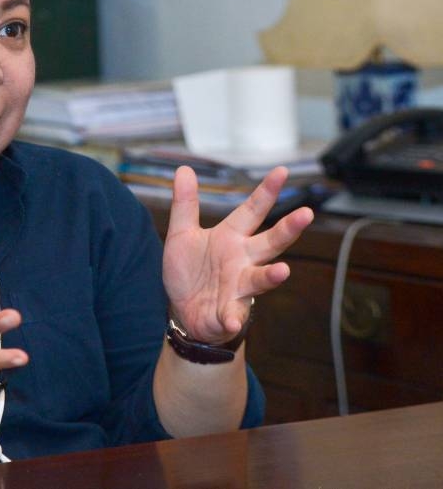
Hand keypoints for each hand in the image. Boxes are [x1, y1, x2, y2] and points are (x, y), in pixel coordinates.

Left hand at [162, 166, 313, 343]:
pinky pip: (233, 315)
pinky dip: (233, 318)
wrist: (184, 310)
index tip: (281, 171)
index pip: (253, 210)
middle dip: (287, 230)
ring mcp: (239, 286)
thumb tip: (184, 169)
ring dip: (271, 276)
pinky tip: (232, 320)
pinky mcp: (229, 312)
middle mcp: (243, 260)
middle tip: (305, 214)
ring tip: (282, 271)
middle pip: (270, 243)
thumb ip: (185, 204)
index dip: (266, 192)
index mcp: (232, 237)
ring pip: (260, 279)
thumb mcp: (182, 233)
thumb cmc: (190, 270)